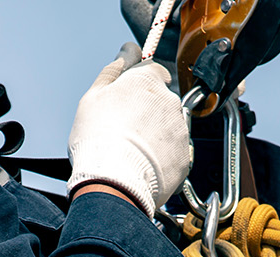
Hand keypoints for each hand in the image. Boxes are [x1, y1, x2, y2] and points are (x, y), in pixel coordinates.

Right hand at [67, 42, 190, 217]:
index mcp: (148, 80)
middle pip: (161, 100)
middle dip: (147, 112)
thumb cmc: (98, 140)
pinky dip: (162, 158)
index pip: (153, 71)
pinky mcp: (185, 157)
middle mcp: (170, 100)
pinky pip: (174, 153)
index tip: (126, 99)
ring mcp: (180, 129)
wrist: (114, 183)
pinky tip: (142, 165)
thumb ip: (114, 69)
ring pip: (168, 127)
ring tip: (131, 151)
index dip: (138, 85)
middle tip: (123, 130)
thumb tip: (128, 50)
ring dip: (155, 135)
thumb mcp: (94, 96)